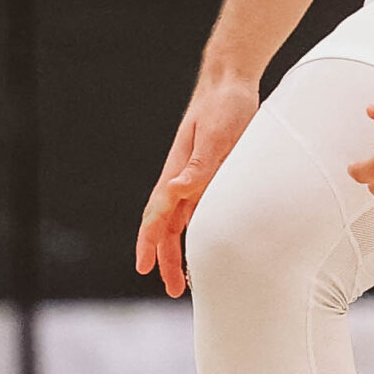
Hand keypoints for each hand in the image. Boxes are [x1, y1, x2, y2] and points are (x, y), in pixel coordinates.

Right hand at [136, 73, 259, 297]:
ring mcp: (195, 178)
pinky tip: (207, 245)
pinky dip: (197, 233)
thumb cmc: (223, 107)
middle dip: (165, 258)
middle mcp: (182, 179)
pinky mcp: (211, 175)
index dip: (149, 243)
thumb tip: (176, 192)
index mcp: (177, 173)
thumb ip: (198, 165)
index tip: (143, 267)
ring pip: (181, 223)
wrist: (230, 82)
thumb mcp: (215, 136)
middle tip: (172, 290)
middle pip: (166, 226)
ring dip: (180, 251)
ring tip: (186, 280)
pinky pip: (198, 211)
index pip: (157, 216)